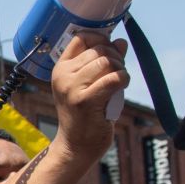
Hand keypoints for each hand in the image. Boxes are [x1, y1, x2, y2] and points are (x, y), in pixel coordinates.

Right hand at [49, 32, 129, 156]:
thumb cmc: (86, 115)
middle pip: (99, 49)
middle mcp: (63, 76)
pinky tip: (122, 86)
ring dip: (121, 69)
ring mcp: (72, 88)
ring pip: (107, 62)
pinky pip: (113, 78)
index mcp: (61, 69)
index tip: (110, 49)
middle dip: (116, 57)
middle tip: (118, 72)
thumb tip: (120, 42)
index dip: (100, 38)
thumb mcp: (88, 85)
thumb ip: (102, 62)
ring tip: (119, 82)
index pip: (81, 38)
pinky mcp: (86, 101)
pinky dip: (124, 79)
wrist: (76, 146)